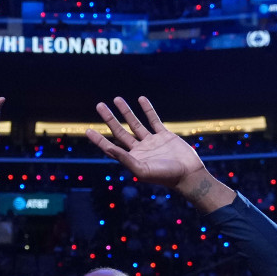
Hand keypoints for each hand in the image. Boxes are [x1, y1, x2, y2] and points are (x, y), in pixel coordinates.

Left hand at [87, 97, 207, 191]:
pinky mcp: (164, 135)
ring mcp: (151, 142)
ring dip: (126, 112)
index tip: (88, 130)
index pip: (110, 148)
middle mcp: (139, 150)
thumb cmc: (165, 176)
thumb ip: (126, 159)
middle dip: (109, 119)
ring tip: (116, 99)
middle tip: (99, 105)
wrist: (188, 174)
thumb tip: (110, 148)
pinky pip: (154, 120)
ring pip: (135, 123)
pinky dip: (148, 109)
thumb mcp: (142, 170)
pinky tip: (141, 99)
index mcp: (132, 159)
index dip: (98, 140)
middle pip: (120, 132)